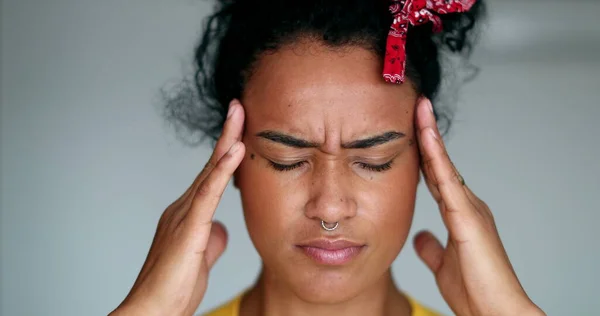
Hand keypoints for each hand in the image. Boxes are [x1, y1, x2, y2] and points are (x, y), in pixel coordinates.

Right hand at [110, 100, 245, 315]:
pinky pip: (208, 194)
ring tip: (239, 114)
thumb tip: (221, 229)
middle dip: (227, 133)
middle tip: (240, 105)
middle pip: (211, 164)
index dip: (226, 150)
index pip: (212, 175)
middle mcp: (184, 207)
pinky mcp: (187, 228)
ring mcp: (183, 215)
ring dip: (226, 141)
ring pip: (209, 172)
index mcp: (189, 213)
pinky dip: (222, 170)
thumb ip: (211, 237)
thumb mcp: (200, 257)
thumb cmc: (174, 287)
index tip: (240, 126)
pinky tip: (234, 151)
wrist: (153, 308)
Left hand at [412, 98, 544, 315]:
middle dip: (427, 134)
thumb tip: (420, 238)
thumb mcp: (443, 264)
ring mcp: (469, 208)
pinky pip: (447, 180)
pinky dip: (436, 157)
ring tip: (420, 109)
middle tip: (417, 106)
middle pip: (440, 163)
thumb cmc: (474, 290)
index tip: (411, 130)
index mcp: (459, 214)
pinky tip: (426, 137)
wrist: (493, 310)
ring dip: (431, 136)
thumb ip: (432, 248)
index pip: (435, 176)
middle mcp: (466, 205)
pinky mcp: (468, 217)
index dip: (423, 153)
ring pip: (444, 165)